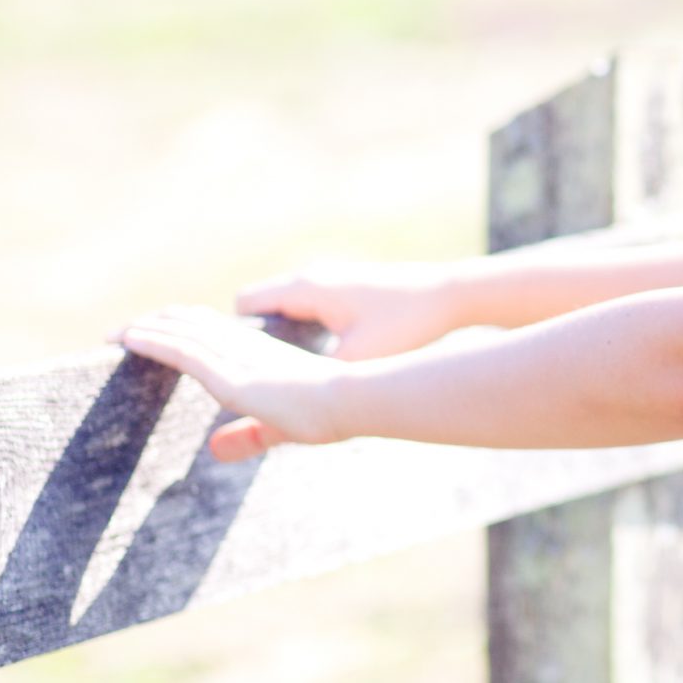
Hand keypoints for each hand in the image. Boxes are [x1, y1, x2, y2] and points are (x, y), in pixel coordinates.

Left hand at [116, 305, 353, 462]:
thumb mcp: (279, 427)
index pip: (210, 332)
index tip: (155, 332)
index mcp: (259, 354)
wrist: (352, 400)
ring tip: (114, 333)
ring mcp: (234, 356)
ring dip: (143, 329)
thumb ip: (246, 436)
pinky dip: (151, 342)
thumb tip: (214, 451)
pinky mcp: (228, 373)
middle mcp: (243, 346)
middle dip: (155, 324)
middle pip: (189, 323)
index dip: (182, 328)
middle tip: (123, 332)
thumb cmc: (330, 412)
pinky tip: (129, 340)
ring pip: (179, 331)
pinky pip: (180, 350)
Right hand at [233, 259, 463, 360]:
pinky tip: (315, 362)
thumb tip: (284, 405)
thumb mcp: (357, 359)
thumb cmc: (406, 324)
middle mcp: (314, 277)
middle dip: (252, 340)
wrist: (450, 295)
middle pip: (261, 306)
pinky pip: (309, 309)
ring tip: (279, 375)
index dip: (232, 336)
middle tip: (250, 379)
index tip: (235, 369)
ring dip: (279, 336)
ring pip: (286, 308)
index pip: (244, 304)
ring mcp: (331, 280)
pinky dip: (303, 331)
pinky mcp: (348, 290)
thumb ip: (317, 379)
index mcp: (307, 289)